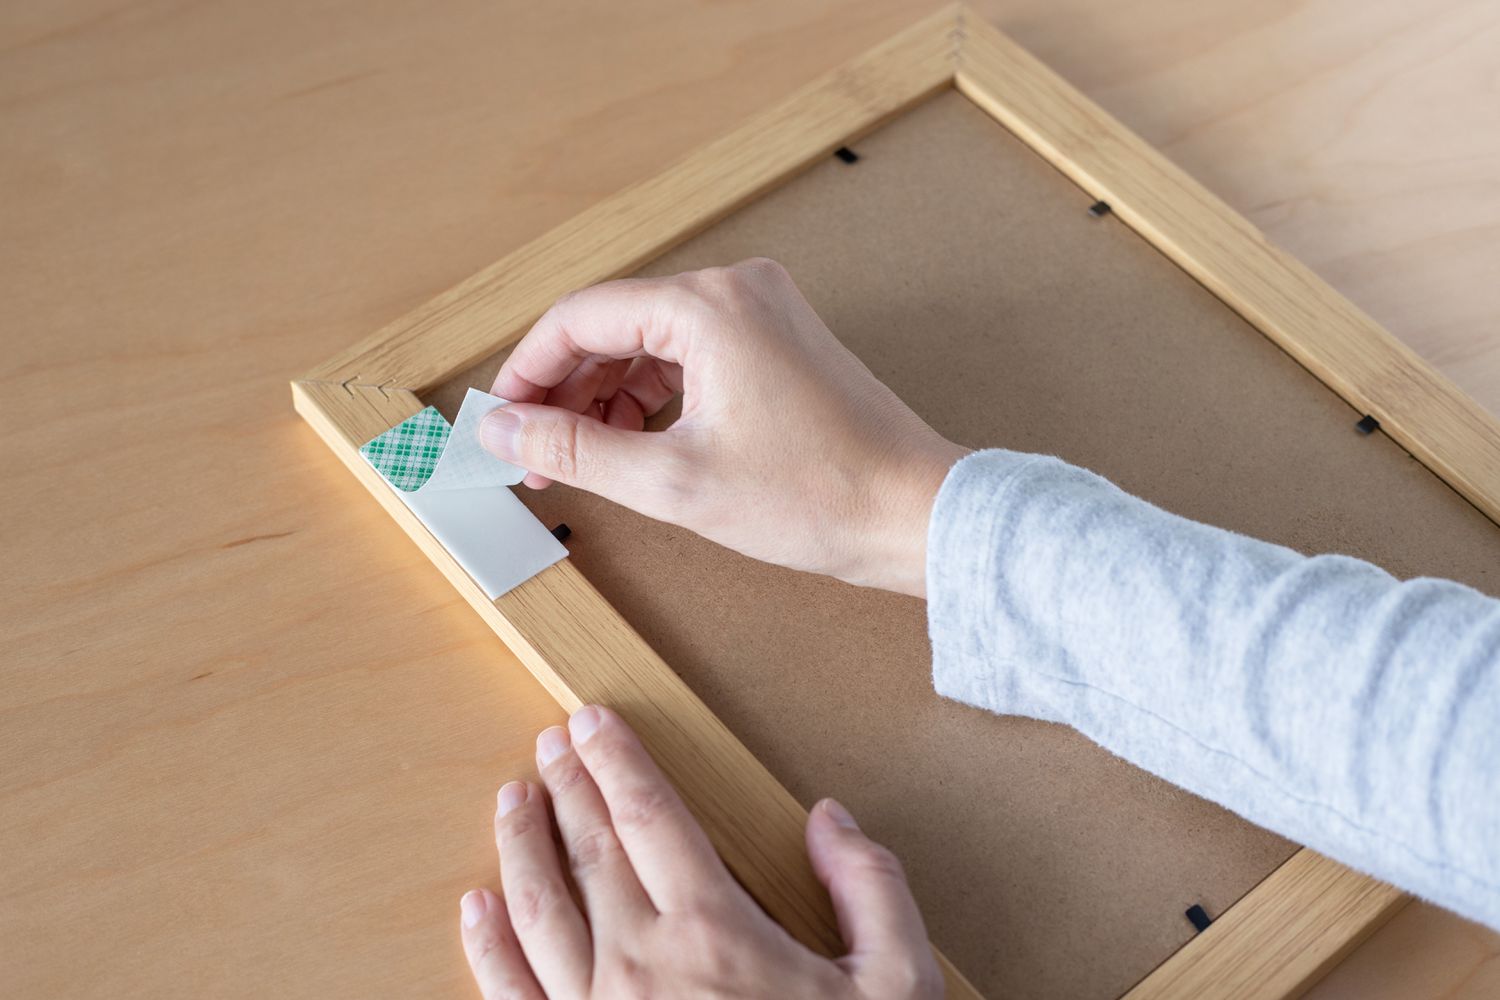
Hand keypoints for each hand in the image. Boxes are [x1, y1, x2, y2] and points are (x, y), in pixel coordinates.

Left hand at [459, 705, 940, 998]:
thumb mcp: (896, 983)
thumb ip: (870, 887)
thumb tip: (830, 820)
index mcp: (714, 931)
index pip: (649, 814)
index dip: (616, 759)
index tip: (592, 722)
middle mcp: (640, 964)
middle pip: (589, 848)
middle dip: (568, 786)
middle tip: (552, 745)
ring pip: (538, 909)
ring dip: (520, 846)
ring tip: (512, 801)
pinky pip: (510, 994)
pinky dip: (487, 947)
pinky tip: (478, 908)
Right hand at [480, 258, 966, 595]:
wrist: (912, 514)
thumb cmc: (817, 496)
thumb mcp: (671, 482)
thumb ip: (573, 449)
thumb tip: (502, 429)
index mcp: (709, 305)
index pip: (579, 318)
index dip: (526, 373)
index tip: (499, 422)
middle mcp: (736, 290)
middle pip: (612, 325)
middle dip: (566, 391)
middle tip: (535, 454)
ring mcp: (761, 312)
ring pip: (649, 342)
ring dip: (606, 398)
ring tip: (581, 459)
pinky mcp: (777, 342)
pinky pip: (689, 355)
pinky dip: (652, 397)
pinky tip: (633, 445)